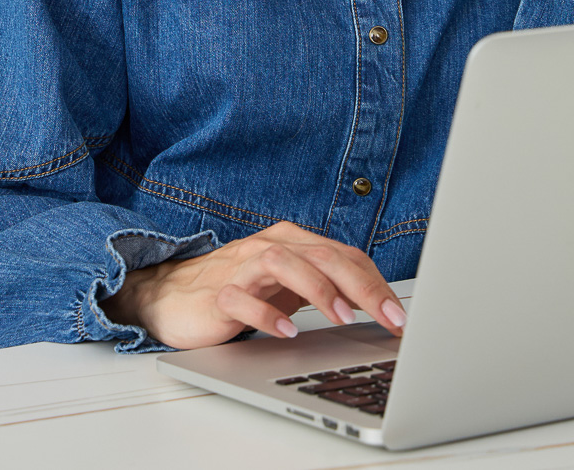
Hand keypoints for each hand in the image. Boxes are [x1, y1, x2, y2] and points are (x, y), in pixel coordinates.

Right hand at [99, 220, 406, 349]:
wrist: (173, 295)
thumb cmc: (240, 289)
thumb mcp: (289, 286)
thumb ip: (326, 287)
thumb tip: (377, 308)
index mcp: (293, 241)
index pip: (344, 255)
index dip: (376, 284)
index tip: (400, 317)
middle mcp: (270, 246)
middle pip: (322, 255)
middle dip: (360, 287)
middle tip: (387, 318)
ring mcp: (242, 267)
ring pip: (284, 263)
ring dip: (317, 289)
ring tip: (342, 317)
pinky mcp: (218, 292)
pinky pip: (243, 298)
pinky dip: (266, 313)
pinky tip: (286, 332)